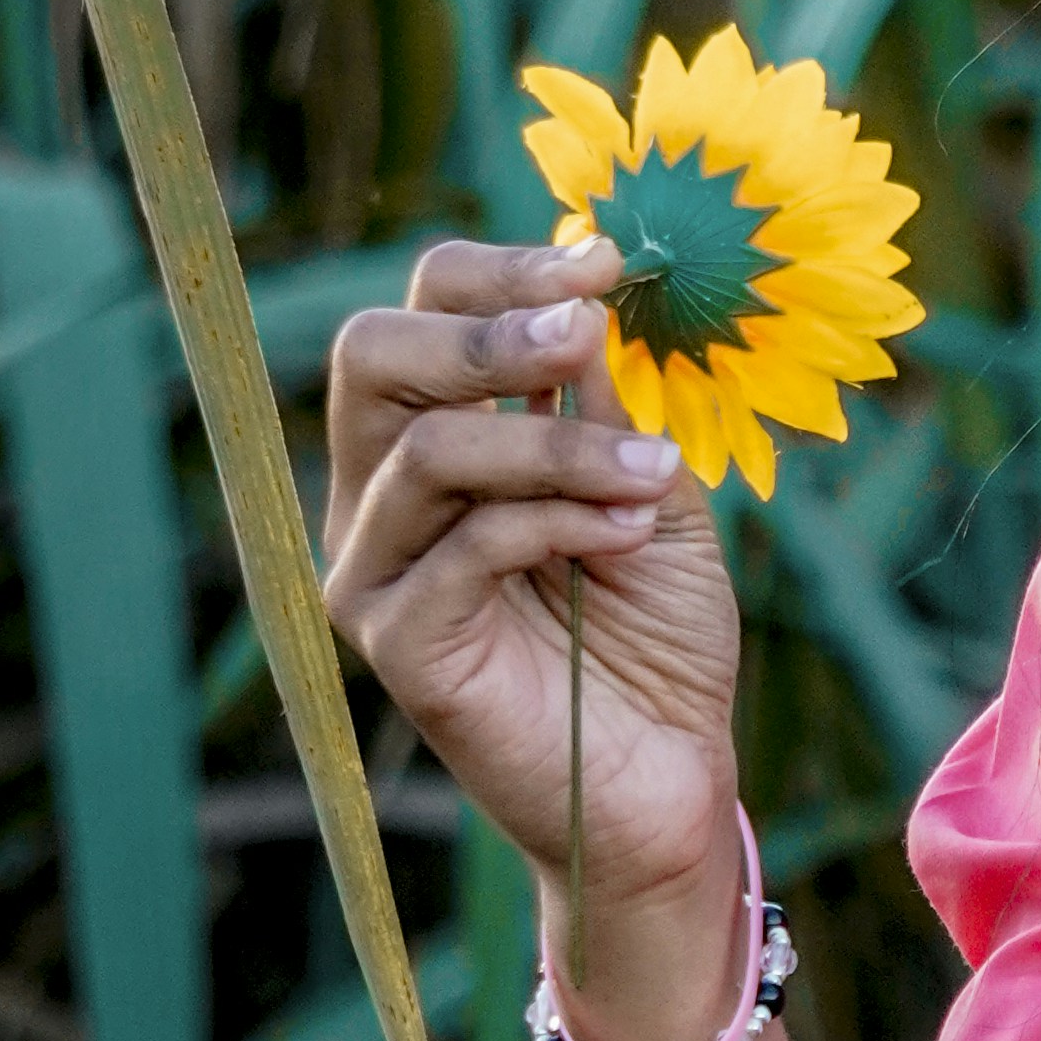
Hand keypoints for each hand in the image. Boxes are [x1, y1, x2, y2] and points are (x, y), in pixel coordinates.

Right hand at [323, 241, 743, 1040]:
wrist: (668, 779)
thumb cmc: (656, 633)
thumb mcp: (648, 485)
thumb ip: (603, 399)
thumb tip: (586, 283)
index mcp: (432, 438)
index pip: (417, 311)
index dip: (500, 271)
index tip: (604, 261)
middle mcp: (379, 495)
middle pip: (372, 355)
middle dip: (490, 333)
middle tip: (589, 333)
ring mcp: (376, 571)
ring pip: (428, 452)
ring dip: (555, 443)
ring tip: (652, 477)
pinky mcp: (400, 645)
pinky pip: (461, 548)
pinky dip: (557, 520)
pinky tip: (629, 527)